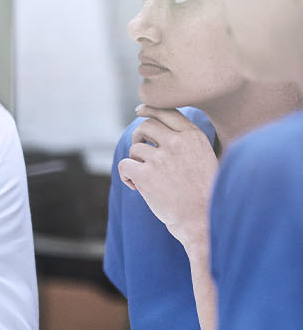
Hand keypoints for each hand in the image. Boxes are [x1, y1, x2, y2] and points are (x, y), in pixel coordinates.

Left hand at [116, 106, 216, 251]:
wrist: (202, 219)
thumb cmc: (204, 193)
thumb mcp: (204, 158)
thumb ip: (185, 142)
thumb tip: (157, 127)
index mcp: (193, 137)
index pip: (167, 111)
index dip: (150, 109)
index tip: (140, 111)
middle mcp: (177, 143)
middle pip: (146, 126)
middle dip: (139, 137)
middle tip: (141, 151)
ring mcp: (160, 158)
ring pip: (135, 149)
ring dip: (136, 162)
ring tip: (148, 179)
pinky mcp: (144, 175)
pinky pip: (124, 165)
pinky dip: (127, 176)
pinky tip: (137, 188)